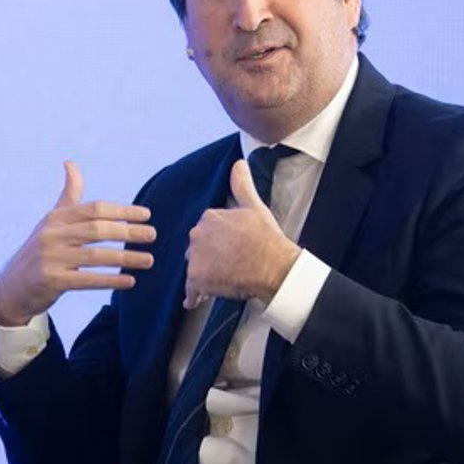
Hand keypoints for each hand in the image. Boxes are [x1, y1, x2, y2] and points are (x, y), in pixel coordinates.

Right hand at [0, 161, 156, 325]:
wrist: (13, 287)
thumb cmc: (40, 250)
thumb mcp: (51, 221)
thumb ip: (68, 195)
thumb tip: (70, 162)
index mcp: (56, 218)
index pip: (94, 209)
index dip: (122, 210)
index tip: (146, 214)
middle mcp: (52, 235)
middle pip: (97, 230)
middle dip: (128, 231)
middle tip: (153, 235)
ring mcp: (51, 258)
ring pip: (96, 256)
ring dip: (126, 257)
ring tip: (149, 260)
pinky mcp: (52, 281)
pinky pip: (87, 279)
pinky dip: (110, 280)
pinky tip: (130, 280)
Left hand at [184, 159, 299, 309]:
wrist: (273, 266)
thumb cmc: (267, 238)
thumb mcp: (254, 207)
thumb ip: (242, 184)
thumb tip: (238, 162)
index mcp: (209, 217)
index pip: (207, 233)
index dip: (218, 244)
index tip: (229, 251)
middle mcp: (197, 234)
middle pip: (198, 251)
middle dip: (209, 259)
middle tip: (228, 268)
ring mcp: (196, 257)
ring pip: (195, 269)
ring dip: (203, 277)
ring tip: (222, 282)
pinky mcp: (196, 279)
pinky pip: (190, 291)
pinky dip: (193, 297)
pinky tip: (198, 301)